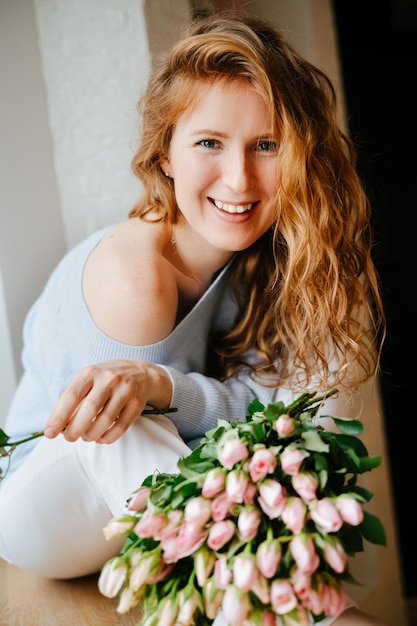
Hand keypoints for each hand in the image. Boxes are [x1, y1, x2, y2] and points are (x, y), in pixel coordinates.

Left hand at [43, 359, 171, 443]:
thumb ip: (74, 400)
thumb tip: (59, 425)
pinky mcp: (137, 403)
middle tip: (69, 438)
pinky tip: (101, 438)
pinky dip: (108, 437)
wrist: (141, 373)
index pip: (71, 396)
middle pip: (89, 409)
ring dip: (91, 435)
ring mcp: (125, 390)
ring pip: (105, 420)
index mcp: (91, 372)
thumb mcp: (88, 381)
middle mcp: (109, 379)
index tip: (50, 433)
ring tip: (86, 437)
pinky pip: (121, 427)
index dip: (59, 416)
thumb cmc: (106, 380)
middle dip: (75, 429)